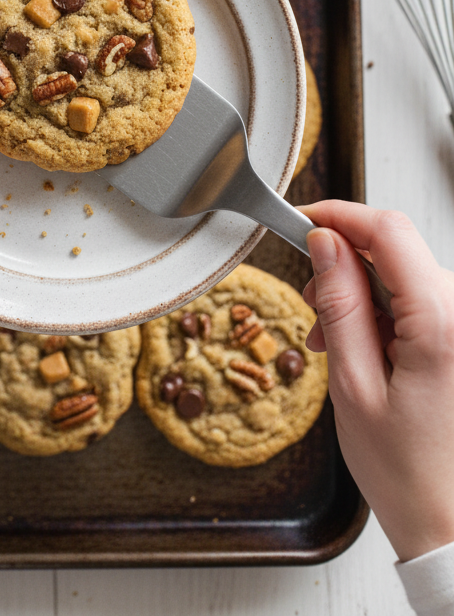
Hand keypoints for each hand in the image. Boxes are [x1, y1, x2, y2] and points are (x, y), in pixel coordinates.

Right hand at [299, 200, 453, 561]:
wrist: (452, 528)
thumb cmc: (408, 474)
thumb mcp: (353, 387)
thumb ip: (339, 306)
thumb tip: (324, 245)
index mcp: (443, 324)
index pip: (389, 231)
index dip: (340, 216)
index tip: (303, 221)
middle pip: (396, 252)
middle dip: (344, 265)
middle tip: (310, 307)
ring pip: (406, 276)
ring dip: (363, 294)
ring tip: (334, 343)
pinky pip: (422, 303)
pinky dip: (386, 314)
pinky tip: (363, 349)